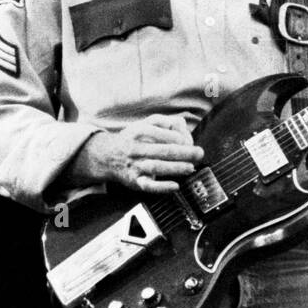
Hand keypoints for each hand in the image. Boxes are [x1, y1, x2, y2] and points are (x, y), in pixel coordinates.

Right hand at [87, 114, 204, 193]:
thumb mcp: (143, 124)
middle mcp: (136, 148)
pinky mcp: (134, 181)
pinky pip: (148, 185)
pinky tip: (175, 186)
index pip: (162, 132)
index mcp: (138, 131)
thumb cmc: (132, 139)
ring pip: (157, 167)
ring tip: (190, 168)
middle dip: (184, 152)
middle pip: (163, 150)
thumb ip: (163, 121)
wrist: (107, 157)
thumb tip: (183, 125)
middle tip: (199, 153)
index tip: (189, 141)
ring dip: (176, 168)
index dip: (179, 137)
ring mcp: (135, 165)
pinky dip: (162, 187)